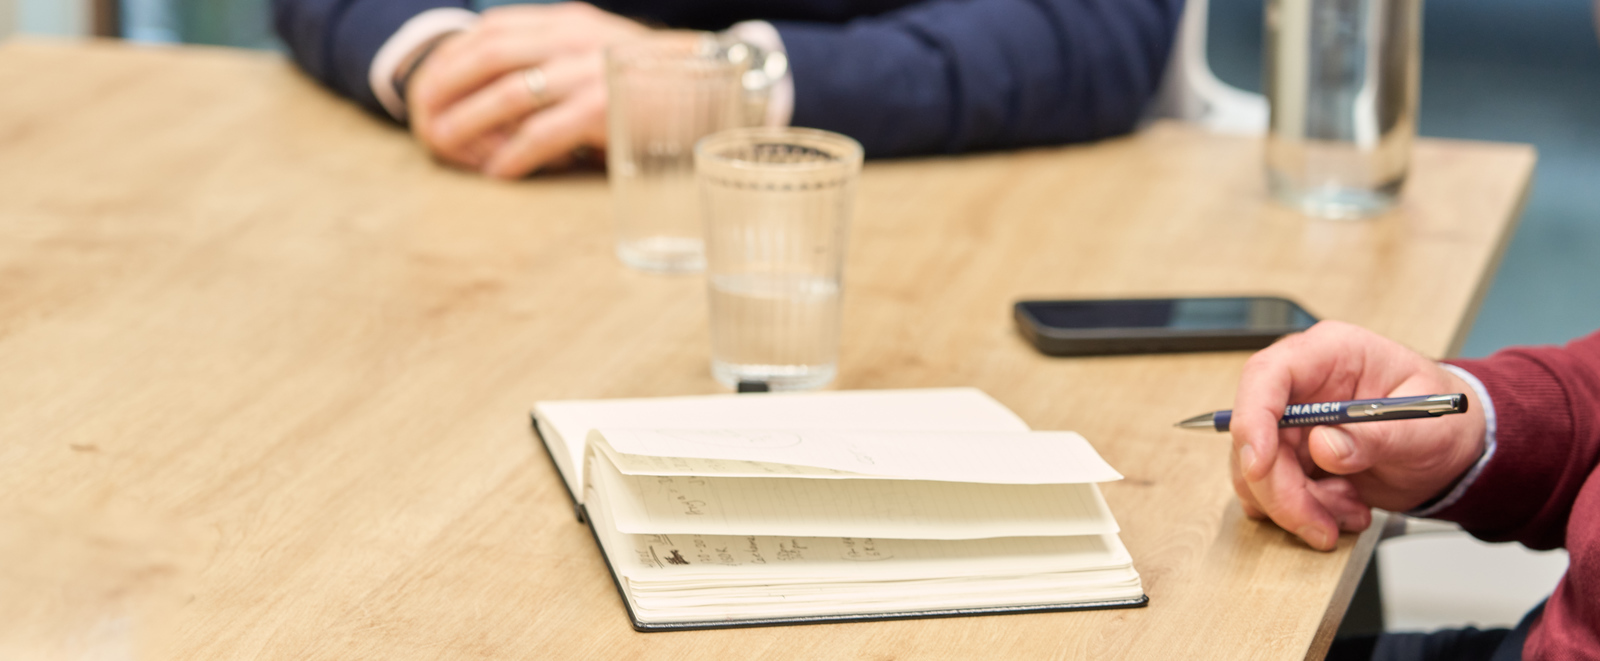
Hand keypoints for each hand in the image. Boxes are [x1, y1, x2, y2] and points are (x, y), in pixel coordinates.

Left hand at [405, 3, 648, 177]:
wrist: (720, 90)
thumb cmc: (655, 83)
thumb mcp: (602, 51)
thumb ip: (559, 58)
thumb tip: (500, 88)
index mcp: (568, 21)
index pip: (491, 28)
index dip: (451, 57)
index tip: (428, 87)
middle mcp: (573, 38)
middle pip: (486, 56)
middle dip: (443, 87)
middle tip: (422, 120)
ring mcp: (588, 73)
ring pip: (506, 94)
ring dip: (466, 123)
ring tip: (444, 148)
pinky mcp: (603, 110)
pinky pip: (541, 134)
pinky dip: (512, 155)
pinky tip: (497, 173)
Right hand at [1230, 321, 1486, 550]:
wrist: (1449, 450)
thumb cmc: (1442, 422)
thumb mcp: (1426, 428)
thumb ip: (1377, 435)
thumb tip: (1323, 445)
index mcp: (1332, 354)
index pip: (1268, 374)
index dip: (1254, 419)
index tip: (1260, 466)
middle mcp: (1302, 385)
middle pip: (1257, 434)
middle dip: (1281, 488)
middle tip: (1318, 522)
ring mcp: (1292, 422)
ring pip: (1257, 470)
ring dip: (1297, 505)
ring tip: (1349, 511)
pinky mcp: (1290, 455)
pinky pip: (1270, 490)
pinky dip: (1302, 510)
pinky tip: (1342, 508)